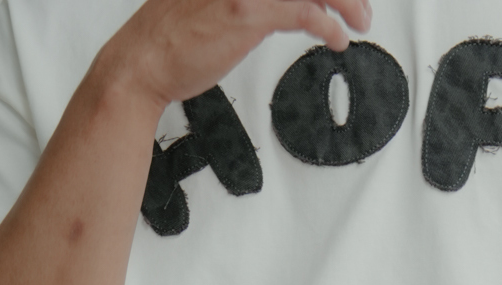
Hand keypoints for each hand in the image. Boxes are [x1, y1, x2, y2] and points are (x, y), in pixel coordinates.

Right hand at [107, 0, 372, 113]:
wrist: (142, 62)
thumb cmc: (171, 38)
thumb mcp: (213, 3)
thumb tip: (283, 3)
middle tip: (359, 5)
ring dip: (345, 2)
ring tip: (360, 21)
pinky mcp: (249, 11)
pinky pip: (304, 9)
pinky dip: (329, 24)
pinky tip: (338, 37)